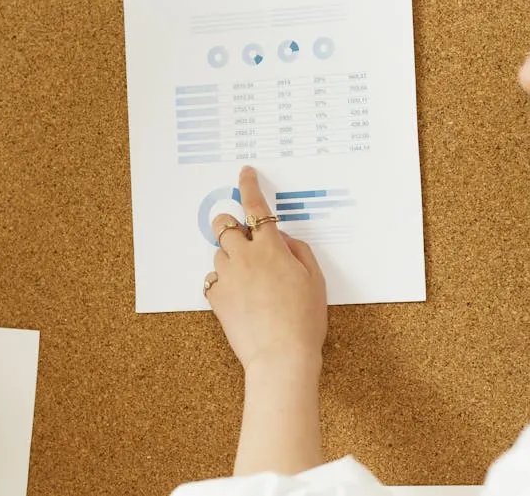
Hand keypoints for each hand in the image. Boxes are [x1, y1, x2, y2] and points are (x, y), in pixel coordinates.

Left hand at [205, 166, 327, 372]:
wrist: (282, 356)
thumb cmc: (304, 320)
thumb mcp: (315, 280)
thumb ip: (298, 251)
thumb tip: (282, 239)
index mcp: (271, 249)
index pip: (256, 208)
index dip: (249, 187)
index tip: (245, 174)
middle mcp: (245, 257)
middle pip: (224, 225)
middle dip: (229, 224)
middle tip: (241, 236)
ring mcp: (227, 277)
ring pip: (219, 253)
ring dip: (231, 257)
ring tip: (250, 280)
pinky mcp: (216, 298)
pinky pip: (214, 280)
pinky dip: (224, 282)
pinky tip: (241, 298)